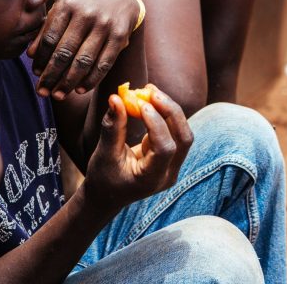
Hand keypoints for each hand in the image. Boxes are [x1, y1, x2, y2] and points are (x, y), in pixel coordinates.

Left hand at [27, 0, 139, 99]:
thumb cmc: (84, 6)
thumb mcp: (64, 9)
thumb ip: (47, 29)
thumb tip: (31, 56)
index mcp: (67, 4)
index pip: (49, 38)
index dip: (41, 59)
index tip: (35, 74)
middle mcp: (86, 13)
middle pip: (64, 52)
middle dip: (51, 76)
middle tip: (42, 92)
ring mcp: (105, 25)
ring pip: (83, 61)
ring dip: (68, 82)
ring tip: (58, 95)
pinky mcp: (120, 36)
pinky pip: (104, 64)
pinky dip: (91, 80)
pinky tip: (79, 90)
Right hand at [80, 85, 193, 210]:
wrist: (107, 194)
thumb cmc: (103, 177)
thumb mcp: (104, 154)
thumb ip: (113, 127)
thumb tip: (116, 98)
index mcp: (152, 179)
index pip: (165, 149)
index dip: (156, 124)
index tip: (141, 104)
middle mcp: (169, 174)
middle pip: (183, 138)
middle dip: (170, 111)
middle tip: (150, 91)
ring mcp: (174, 165)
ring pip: (183, 132)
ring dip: (169, 109)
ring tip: (149, 91)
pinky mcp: (172, 155)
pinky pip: (175, 130)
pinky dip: (165, 113)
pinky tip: (149, 99)